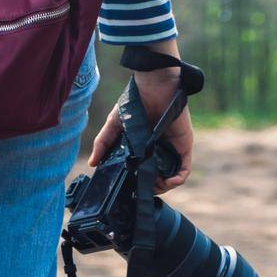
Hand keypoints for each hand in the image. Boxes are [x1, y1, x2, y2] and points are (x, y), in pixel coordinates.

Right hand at [88, 64, 193, 193]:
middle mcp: (159, 150)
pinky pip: (184, 169)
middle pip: (158, 178)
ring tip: (153, 187)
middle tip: (141, 190)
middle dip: (151, 188)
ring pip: (171, 177)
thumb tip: (92, 163)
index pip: (143, 171)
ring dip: (164, 187)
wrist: (154, 86)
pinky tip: (169, 182)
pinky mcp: (184, 146)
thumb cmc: (135, 102)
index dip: (138, 183)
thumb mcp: (115, 124)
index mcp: (144, 147)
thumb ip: (103, 142)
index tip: (130, 189)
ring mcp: (172, 149)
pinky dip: (178, 179)